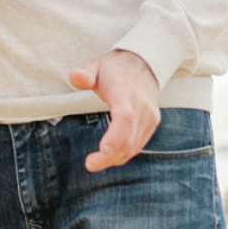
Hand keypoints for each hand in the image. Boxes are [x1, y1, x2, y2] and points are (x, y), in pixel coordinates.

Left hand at [68, 50, 159, 171]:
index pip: (125, 118)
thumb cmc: (114, 69)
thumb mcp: (96, 66)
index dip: (115, 137)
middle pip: (128, 139)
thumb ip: (84, 73)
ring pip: (134, 146)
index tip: (102, 150)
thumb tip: (75, 77)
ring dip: (115, 158)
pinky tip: (110, 155)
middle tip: (90, 164)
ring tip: (96, 161)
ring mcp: (149, 116)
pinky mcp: (152, 123)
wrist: (143, 64)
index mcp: (124, 93)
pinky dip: (124, 153)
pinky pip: (138, 144)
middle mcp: (141, 106)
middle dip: (109, 157)